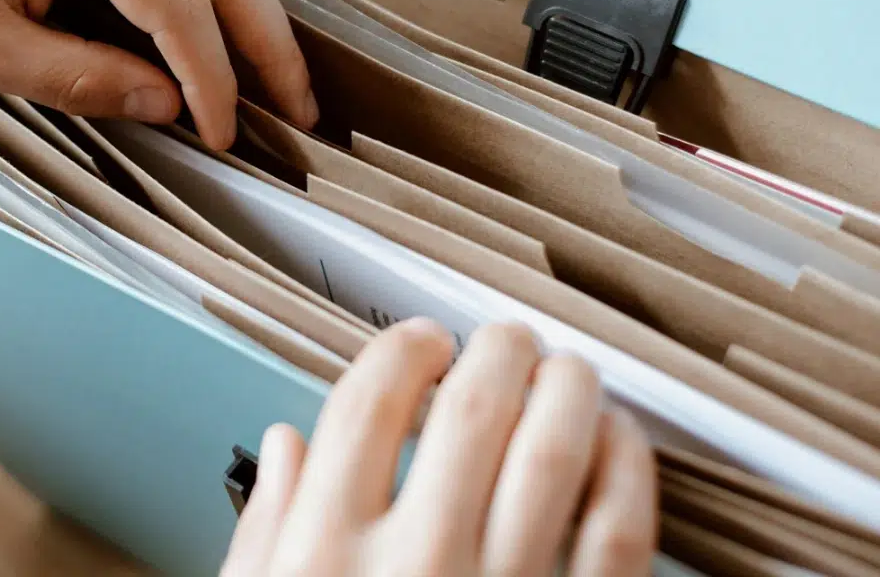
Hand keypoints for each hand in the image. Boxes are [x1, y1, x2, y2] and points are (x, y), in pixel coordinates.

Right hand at [223, 320, 656, 576]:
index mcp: (326, 554)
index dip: (401, 349)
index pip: (367, 402)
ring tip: (565, 369)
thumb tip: (285, 444)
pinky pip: (619, 527)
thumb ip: (267, 529)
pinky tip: (616, 441)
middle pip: (471, 406)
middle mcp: (416, 564)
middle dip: (495, 350)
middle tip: (504, 341)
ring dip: (567, 387)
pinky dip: (627, 466)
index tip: (421, 342)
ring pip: (555, 447)